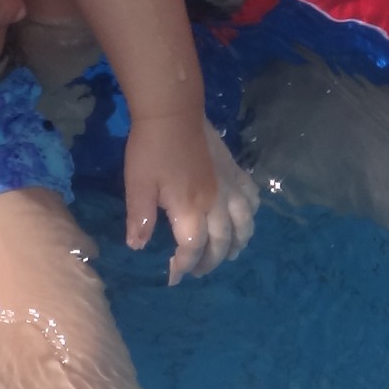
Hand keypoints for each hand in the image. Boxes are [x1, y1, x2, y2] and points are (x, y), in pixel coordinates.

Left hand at [123, 114, 257, 283]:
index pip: (192, 247)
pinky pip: (251, 198)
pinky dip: (250, 214)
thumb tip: (138, 248)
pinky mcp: (235, 171)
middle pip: (222, 242)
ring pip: (244, 224)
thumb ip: (139, 218)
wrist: (172, 112)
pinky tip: (242, 218)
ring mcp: (229, 186)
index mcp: (190, 209)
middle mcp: (216, 203)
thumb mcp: (137, 184)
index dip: (183, 265)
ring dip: (237, 243)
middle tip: (196, 270)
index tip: (172, 276)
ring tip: (228, 253)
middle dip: (210, 261)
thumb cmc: (150, 149)